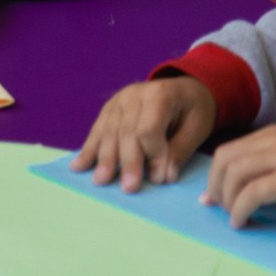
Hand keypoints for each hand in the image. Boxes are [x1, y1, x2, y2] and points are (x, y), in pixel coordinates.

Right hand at [70, 75, 216, 190]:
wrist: (183, 88)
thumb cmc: (193, 109)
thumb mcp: (197, 126)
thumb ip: (180, 150)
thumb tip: (164, 176)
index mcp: (160, 94)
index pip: (149, 128)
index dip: (153, 155)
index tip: (159, 179)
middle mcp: (134, 94)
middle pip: (126, 131)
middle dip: (128, 161)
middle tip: (129, 188)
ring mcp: (118, 100)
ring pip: (109, 132)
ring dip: (104, 158)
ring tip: (101, 180)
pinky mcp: (109, 109)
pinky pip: (97, 130)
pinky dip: (88, 150)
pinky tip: (78, 166)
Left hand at [204, 125, 275, 225]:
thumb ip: (262, 166)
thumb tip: (224, 188)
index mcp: (272, 134)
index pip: (228, 151)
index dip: (213, 176)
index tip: (210, 198)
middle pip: (225, 160)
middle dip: (215, 187)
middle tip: (219, 209)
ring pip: (236, 174)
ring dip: (227, 200)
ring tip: (233, 217)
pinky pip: (253, 193)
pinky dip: (240, 209)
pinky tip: (242, 221)